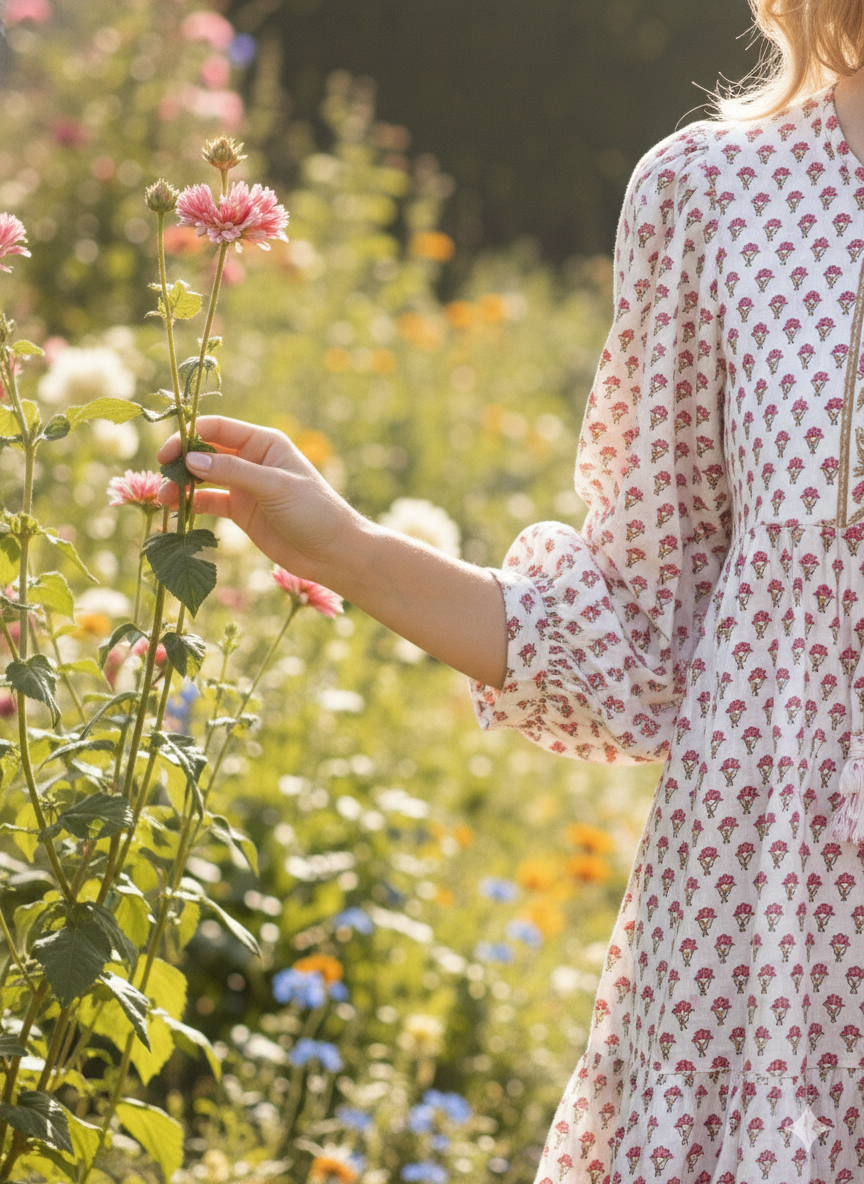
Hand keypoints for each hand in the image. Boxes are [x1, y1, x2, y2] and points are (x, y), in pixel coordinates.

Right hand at [156, 416, 358, 580]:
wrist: (333, 553)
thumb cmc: (314, 511)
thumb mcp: (274, 486)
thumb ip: (233, 471)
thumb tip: (191, 458)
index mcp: (264, 443)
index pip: (218, 428)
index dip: (189, 436)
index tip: (167, 453)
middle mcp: (251, 460)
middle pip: (205, 452)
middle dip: (181, 462)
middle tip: (162, 479)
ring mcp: (245, 486)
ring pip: (203, 478)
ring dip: (182, 485)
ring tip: (165, 500)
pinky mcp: (241, 512)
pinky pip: (209, 502)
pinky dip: (192, 505)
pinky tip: (177, 511)